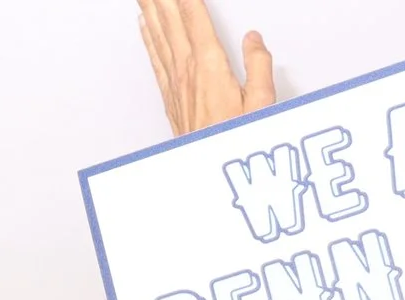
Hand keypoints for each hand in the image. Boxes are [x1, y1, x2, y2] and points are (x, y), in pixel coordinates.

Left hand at [138, 0, 274, 136]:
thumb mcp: (261, 103)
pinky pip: (156, 58)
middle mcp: (187, 71)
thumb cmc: (234, 145)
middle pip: (170, 20)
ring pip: (159, 35)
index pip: (194, 15)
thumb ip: (259, 65)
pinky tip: (143, 25)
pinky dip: (148, 37)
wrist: (208, 178)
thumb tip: (253, 39)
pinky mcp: (171, 98)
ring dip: (150, 8)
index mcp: (210, 65)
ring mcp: (176, 84)